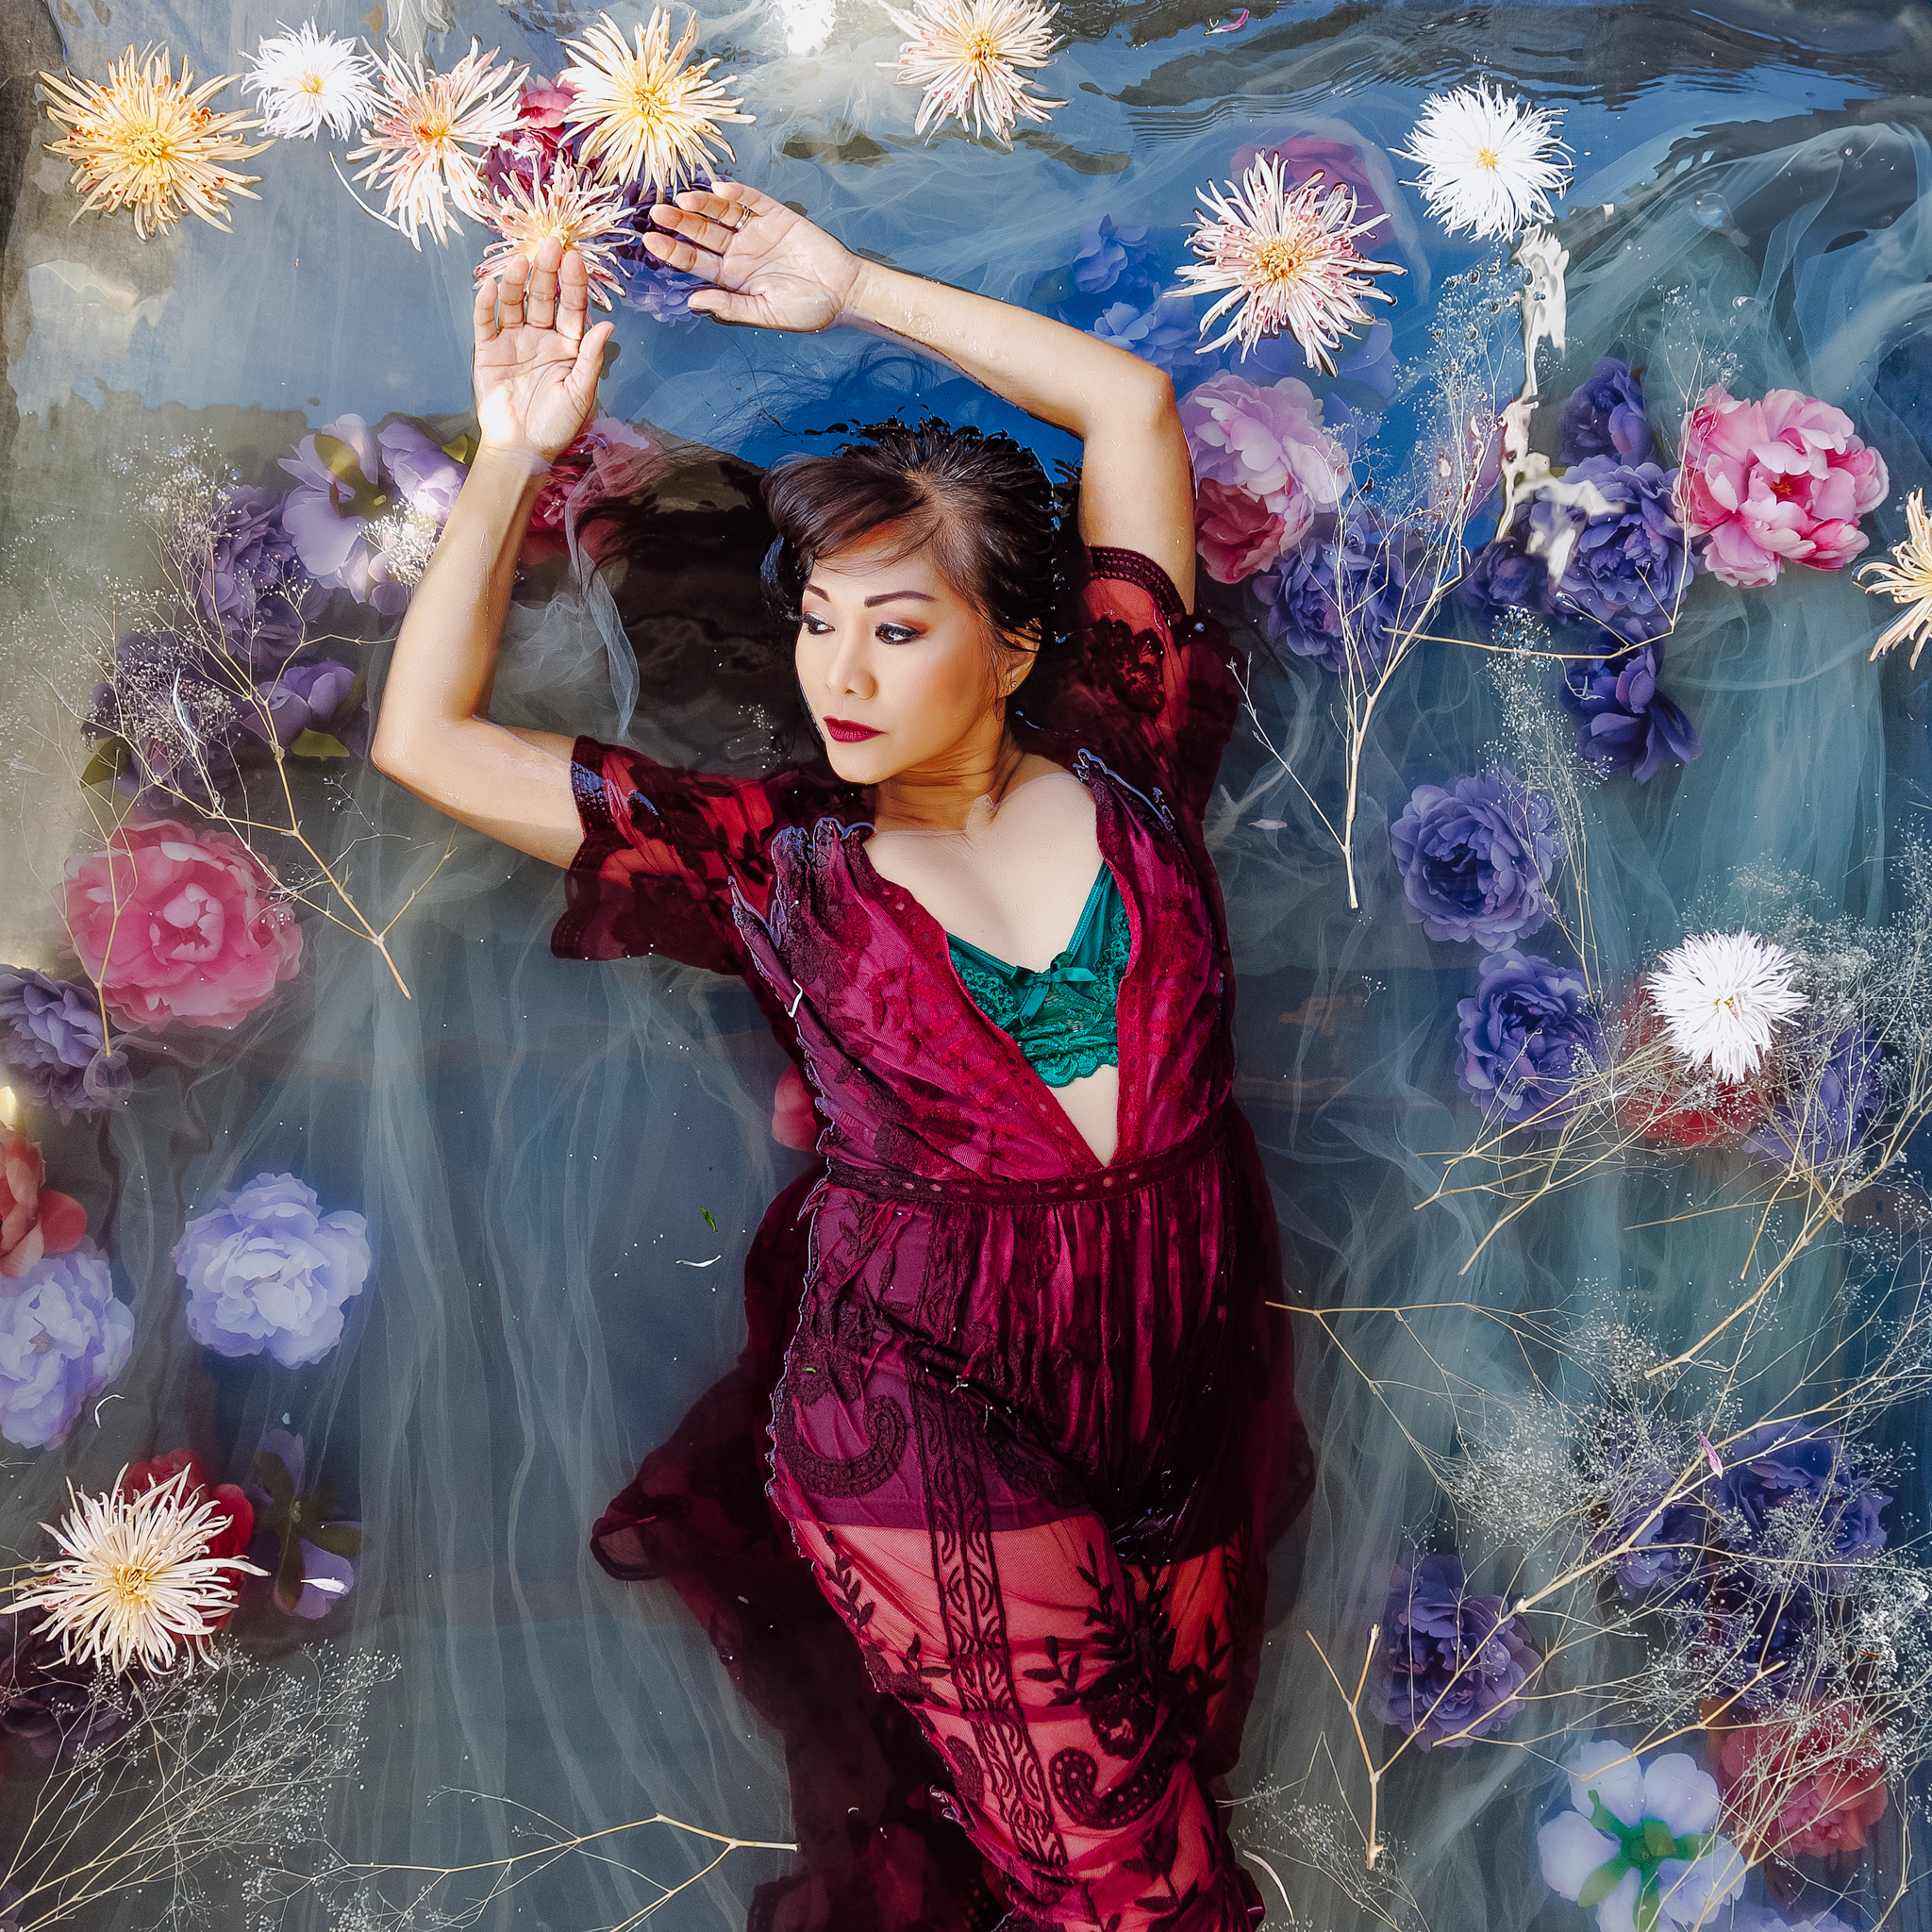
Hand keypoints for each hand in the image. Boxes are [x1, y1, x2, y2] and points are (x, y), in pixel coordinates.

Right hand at [472, 239, 615, 462]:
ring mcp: (513, 341)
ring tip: (522, 261)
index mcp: (568, 346)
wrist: (522, 450)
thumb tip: (609, 324)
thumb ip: (592, 358)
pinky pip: (486, 322)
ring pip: (514, 303)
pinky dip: (486, 304)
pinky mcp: (487, 351)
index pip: (572, 307)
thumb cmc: (556, 426)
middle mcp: (541, 337)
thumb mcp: (581, 393)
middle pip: (543, 297)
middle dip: (547, 271)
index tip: (575, 257)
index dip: (574, 283)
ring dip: (517, 281)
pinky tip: (491, 286)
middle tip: (550, 244)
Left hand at [644, 184, 864, 332]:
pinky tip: (720, 187)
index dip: (673, 251)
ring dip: (703, 204)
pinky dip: (738, 192)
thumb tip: (694, 300)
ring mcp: (756, 231)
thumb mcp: (765, 314)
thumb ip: (730, 306)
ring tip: (683, 198)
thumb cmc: (807, 310)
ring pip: (721, 213)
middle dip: (679, 223)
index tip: (652, 241)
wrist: (844, 293)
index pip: (694, 261)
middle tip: (658, 213)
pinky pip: (752, 200)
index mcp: (732, 278)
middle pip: (701, 233)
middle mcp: (739, 252)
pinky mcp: (777, 215)